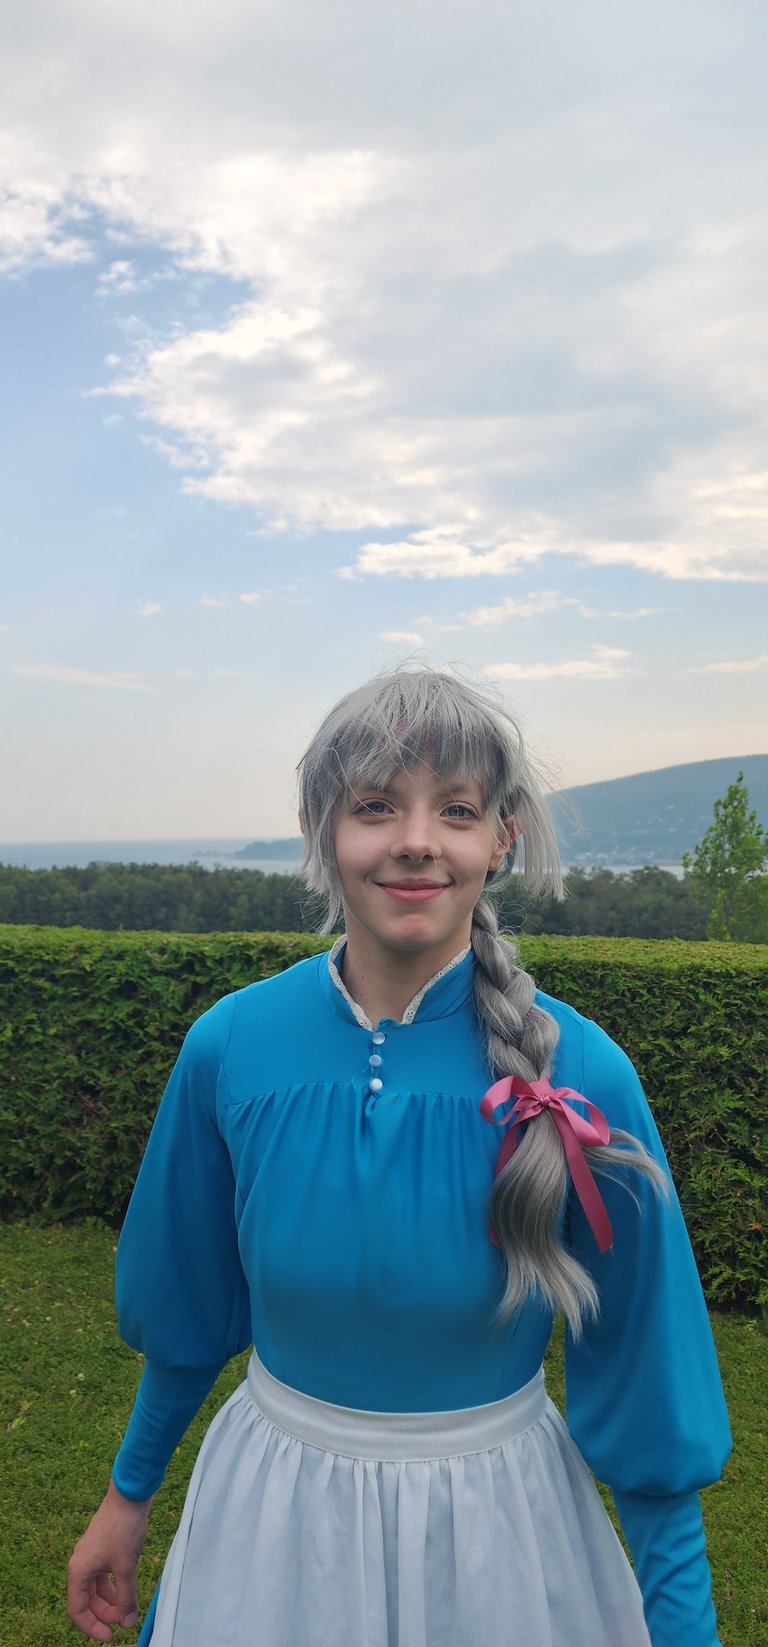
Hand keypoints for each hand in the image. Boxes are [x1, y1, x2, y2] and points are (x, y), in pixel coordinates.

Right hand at [67, 1479, 152, 1641]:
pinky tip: (126, 1589)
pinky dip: (113, 1586)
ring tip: (126, 1608)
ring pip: (96, 1588)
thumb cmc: (123, 1528)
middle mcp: (81, 1564)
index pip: (77, 1610)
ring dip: (109, 1601)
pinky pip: (103, 1576)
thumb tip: (127, 1623)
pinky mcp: (102, 1548)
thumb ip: (126, 1597)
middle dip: (103, 1614)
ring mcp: (91, 1555)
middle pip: (86, 1600)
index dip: (92, 1627)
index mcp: (79, 1571)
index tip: (110, 1636)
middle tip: (123, 1622)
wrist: (129, 1495)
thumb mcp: (126, 1567)